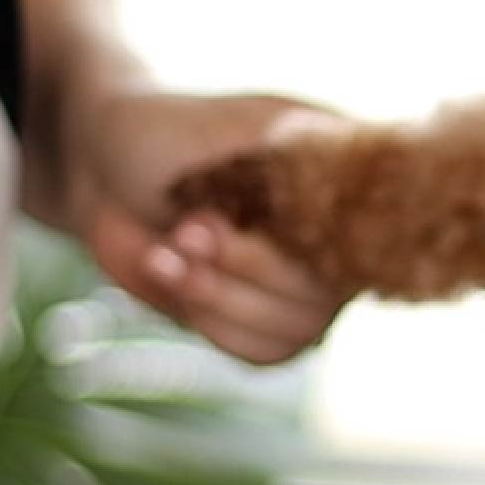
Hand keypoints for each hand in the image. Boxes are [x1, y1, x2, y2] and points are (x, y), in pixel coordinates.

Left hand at [68, 89, 347, 364]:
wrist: (105, 169)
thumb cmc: (165, 135)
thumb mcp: (221, 131)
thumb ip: (285, 162)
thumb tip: (341, 182)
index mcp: (349, 180)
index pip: (379, 230)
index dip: (317, 239)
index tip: (245, 219)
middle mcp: (342, 238)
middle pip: (334, 288)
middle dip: (251, 268)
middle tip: (186, 231)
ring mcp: (310, 285)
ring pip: (301, 329)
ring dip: (221, 299)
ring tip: (163, 257)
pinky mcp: (269, 322)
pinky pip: (266, 352)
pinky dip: (213, 325)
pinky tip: (170, 280)